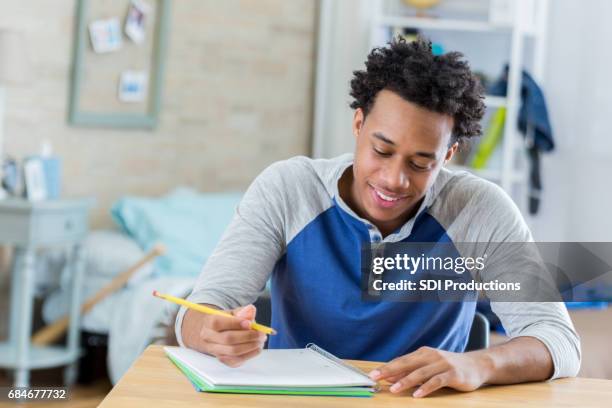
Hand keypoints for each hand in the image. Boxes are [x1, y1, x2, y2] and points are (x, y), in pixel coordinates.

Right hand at [184, 304, 266, 366]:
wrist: (214, 333)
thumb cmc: (225, 321)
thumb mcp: (232, 313)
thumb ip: (242, 311)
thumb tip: (250, 310)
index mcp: (209, 322)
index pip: (219, 323)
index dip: (236, 323)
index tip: (250, 323)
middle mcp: (208, 338)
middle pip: (228, 339)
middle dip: (248, 336)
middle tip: (261, 334)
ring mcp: (214, 351)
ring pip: (233, 351)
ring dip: (250, 346)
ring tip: (261, 341)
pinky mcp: (222, 360)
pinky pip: (236, 360)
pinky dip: (249, 355)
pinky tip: (257, 348)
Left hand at [368, 346, 490, 397]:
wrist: (477, 365)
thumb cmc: (449, 367)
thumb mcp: (429, 366)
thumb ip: (411, 371)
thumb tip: (389, 378)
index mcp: (423, 353)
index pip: (401, 360)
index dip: (386, 367)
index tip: (372, 375)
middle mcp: (431, 356)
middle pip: (407, 364)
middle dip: (390, 371)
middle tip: (376, 378)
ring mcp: (442, 364)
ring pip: (420, 373)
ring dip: (406, 381)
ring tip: (394, 389)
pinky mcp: (453, 374)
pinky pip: (437, 381)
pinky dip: (426, 388)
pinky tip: (417, 395)